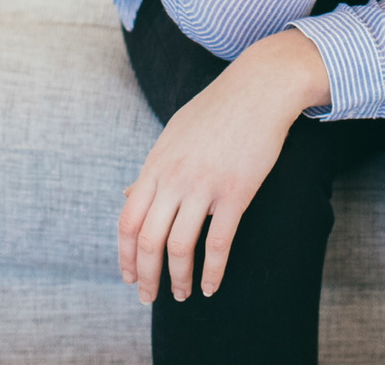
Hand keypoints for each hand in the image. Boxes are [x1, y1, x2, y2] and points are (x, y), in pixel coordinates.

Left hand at [118, 28, 331, 305]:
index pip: (128, 221)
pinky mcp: (236, 192)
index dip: (125, 255)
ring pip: (180, 247)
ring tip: (181, 295)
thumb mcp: (173, 135)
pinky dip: (213, 271)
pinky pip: (219, 242)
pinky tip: (211, 287)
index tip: (129, 277)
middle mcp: (174, 178)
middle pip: (148, 239)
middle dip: (145, 275)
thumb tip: (128, 196)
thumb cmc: (216, 110)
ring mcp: (204, 186)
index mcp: (156, 165)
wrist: (259, 88)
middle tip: (149, 296)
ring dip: (177, 279)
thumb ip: (151, 169)